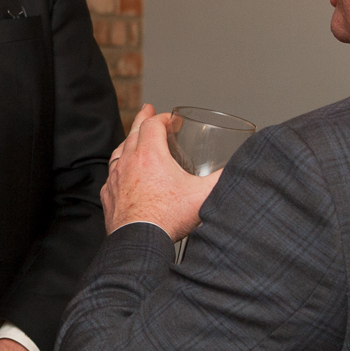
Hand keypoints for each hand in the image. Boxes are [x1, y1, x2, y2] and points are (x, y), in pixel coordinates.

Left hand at [102, 104, 220, 238]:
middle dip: (143, 119)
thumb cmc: (167, 218)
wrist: (139, 241)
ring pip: (119, 151)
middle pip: (134, 132)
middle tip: (146, 109)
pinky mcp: (109, 195)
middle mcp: (129, 162)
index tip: (171, 119)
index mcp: (150, 155)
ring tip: (133, 137)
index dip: (162, 118)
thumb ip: (222, 179)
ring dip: (129, 141)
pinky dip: (119, 167)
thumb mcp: (203, 194)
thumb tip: (240, 171)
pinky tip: (123, 171)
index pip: (152, 124)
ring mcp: (116, 179)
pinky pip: (112, 174)